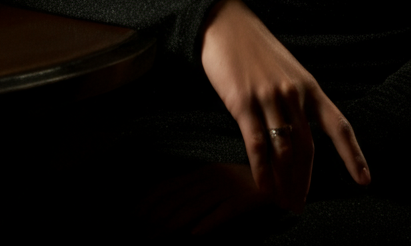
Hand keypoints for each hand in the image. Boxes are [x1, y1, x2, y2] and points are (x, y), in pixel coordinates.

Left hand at [136, 161, 275, 236]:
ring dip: (173, 224)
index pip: (168, 185)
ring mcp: (226, 188)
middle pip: (177, 198)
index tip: (131, 216)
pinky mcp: (242, 200)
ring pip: (194, 207)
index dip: (148, 200)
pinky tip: (195, 235)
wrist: (278, 179)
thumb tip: (167, 209)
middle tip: (138, 234)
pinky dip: (208, 223)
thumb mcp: (215, 183)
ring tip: (156, 238)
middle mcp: (210, 177)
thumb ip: (194, 193)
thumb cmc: (242, 185)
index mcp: (201, 172)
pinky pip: (223, 213)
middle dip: (155, 217)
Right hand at [199, 0, 370, 212]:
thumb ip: (296, 100)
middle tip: (298, 204)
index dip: (353, 155)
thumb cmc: (254, 49)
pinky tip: (263, 187)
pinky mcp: (243, 102)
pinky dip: (262, 171)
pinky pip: (256, 145)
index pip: (338, 125)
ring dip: (284, 181)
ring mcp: (269, 98)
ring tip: (281, 201)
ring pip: (284, 150)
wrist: (225, 24)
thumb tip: (298, 138)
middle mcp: (293, 93)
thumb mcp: (286, 70)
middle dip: (304, 181)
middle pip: (307, 149)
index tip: (364, 181)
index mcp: (309, 86)